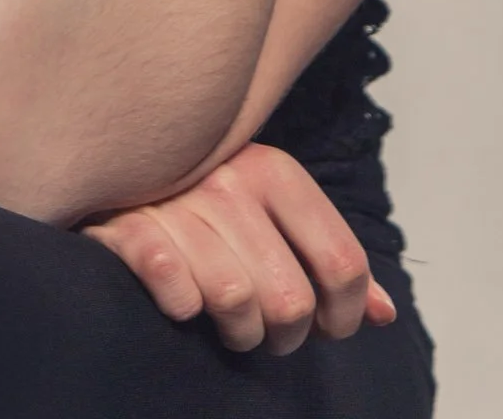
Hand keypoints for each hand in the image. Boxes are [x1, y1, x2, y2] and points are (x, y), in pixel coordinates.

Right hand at [77, 142, 396, 355]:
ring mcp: (178, 204)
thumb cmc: (208, 203)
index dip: (346, 316)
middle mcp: (230, 182)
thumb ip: (329, 258)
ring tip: (228, 321)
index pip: (344, 263)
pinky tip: (181, 298)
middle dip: (286, 336)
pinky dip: (183, 309)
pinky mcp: (130, 230)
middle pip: (292, 301)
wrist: (116, 165)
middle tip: (269, 330)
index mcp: (275, 171)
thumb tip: (386, 315)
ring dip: (237, 331)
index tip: (329, 328)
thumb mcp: (275, 213)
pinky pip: (178, 295)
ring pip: (238, 305)